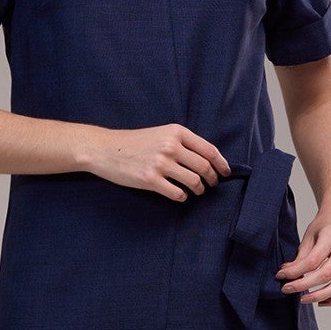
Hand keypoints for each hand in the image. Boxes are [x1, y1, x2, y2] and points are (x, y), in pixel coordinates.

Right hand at [82, 124, 230, 200]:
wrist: (105, 149)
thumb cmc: (134, 142)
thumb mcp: (160, 133)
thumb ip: (181, 143)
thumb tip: (206, 160)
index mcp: (176, 132)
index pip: (209, 150)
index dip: (222, 164)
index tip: (226, 172)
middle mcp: (171, 146)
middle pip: (204, 167)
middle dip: (212, 179)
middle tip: (212, 184)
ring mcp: (160, 164)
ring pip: (194, 182)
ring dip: (199, 190)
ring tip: (197, 191)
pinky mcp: (150, 180)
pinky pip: (177, 193)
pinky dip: (183, 197)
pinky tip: (180, 195)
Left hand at [278, 213, 330, 304]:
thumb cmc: (323, 228)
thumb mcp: (308, 236)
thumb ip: (300, 256)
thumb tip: (285, 274)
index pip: (313, 260)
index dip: (295, 271)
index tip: (280, 276)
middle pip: (326, 274)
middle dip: (304, 285)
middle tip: (287, 290)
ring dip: (321, 296)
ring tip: (303, 299)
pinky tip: (321, 302)